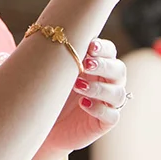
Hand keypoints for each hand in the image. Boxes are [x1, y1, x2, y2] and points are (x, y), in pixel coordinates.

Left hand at [43, 38, 127, 153]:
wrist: (42, 121)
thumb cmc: (47, 90)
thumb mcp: (50, 71)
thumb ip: (52, 55)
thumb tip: (41, 36)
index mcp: (97, 65)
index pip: (109, 51)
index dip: (103, 48)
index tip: (90, 46)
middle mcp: (107, 82)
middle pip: (119, 70)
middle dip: (104, 66)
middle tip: (86, 65)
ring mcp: (108, 103)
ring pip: (118, 93)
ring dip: (100, 88)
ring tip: (78, 86)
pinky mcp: (105, 122)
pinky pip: (112, 115)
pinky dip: (99, 109)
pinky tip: (83, 104)